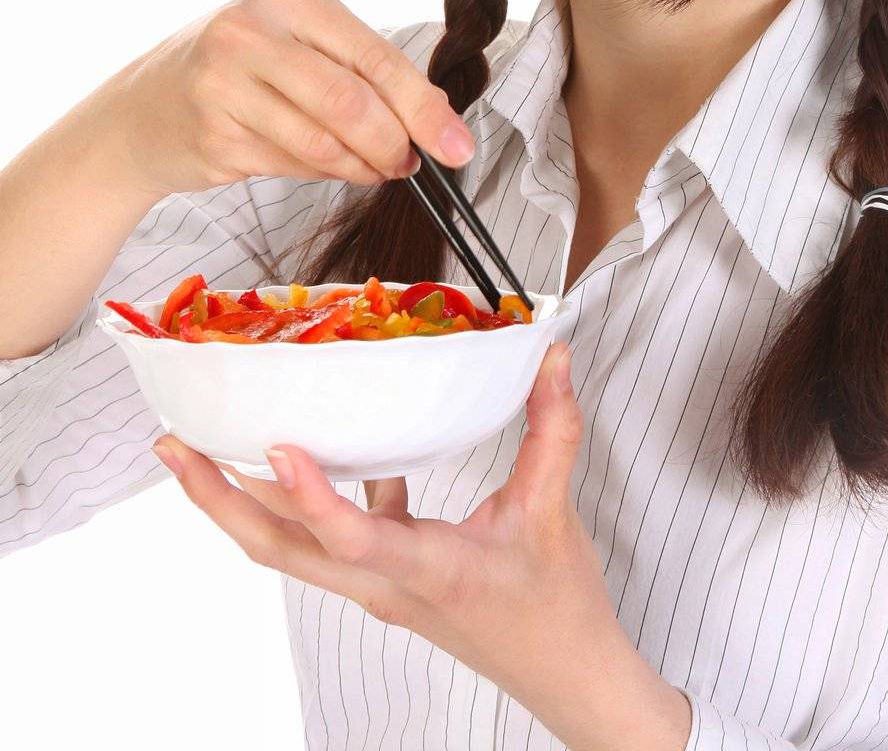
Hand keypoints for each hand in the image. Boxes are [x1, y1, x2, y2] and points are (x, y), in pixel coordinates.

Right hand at [112, 0, 475, 194]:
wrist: (143, 110)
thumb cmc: (238, 70)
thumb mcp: (293, 44)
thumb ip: (357, 69)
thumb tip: (433, 116)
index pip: (375, 56)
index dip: (423, 106)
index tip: (456, 144)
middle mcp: (251, 32)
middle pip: (352, 103)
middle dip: (395, 143)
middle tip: (409, 164)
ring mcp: (225, 85)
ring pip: (326, 143)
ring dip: (363, 166)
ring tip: (374, 166)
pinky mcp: (214, 135)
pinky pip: (296, 166)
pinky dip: (327, 174)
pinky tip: (328, 166)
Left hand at [150, 341, 675, 745]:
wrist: (566, 675)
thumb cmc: (556, 608)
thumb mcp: (553, 512)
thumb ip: (552, 427)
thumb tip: (552, 358)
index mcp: (425, 569)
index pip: (352, 535)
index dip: (311, 494)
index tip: (278, 446)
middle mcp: (385, 582)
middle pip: (280, 547)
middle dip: (219, 498)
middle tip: (175, 447)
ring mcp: (379, 584)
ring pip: (292, 546)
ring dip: (242, 501)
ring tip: (202, 450)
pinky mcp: (389, 578)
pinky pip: (330, 538)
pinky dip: (308, 500)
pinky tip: (317, 453)